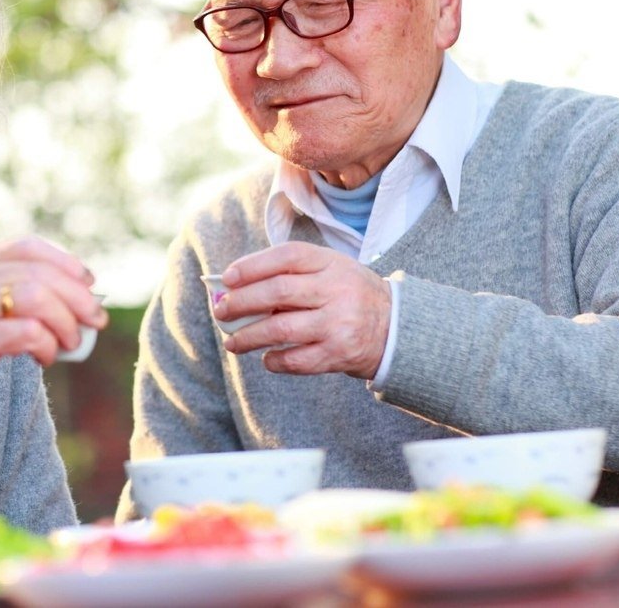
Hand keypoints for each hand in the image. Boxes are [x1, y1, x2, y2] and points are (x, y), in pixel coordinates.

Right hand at [0, 237, 106, 411]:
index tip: (88, 282)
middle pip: (40, 273)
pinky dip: (47, 345)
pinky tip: (46, 357)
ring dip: (66, 322)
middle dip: (78, 297)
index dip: (66, 262)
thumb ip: (4, 289)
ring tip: (72, 342)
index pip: (28, 247)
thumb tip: (70, 298)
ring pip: (38, 298)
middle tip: (96, 319)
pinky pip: (28, 333)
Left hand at [214, 241, 390, 378]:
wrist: (397, 328)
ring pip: (280, 329)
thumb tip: (237, 290)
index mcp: (332, 264)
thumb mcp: (330, 272)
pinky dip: (274, 360)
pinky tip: (266, 358)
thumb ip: (291, 275)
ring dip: (248, 337)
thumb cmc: (349, 295)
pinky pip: (296, 360)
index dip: (252, 266)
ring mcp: (338, 323)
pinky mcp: (339, 354)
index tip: (227, 278)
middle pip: (277, 292)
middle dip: (241, 302)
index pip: (286, 257)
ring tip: (232, 342)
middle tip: (221, 311)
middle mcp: (336, 291)